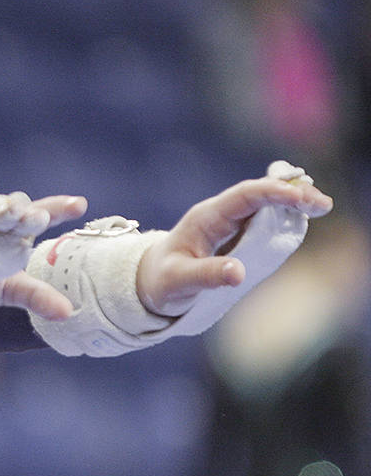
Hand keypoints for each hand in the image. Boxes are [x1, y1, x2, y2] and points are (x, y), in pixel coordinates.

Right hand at [0, 193, 87, 319]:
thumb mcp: (1, 289)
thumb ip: (33, 295)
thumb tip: (68, 313)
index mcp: (2, 236)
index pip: (31, 220)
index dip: (54, 209)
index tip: (79, 204)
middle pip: (4, 215)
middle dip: (22, 212)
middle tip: (39, 215)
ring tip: (11, 212)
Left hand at [136, 171, 332, 316]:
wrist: (152, 282)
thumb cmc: (163, 280)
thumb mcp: (179, 281)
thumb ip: (207, 276)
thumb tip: (239, 273)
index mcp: (206, 218)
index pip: (243, 197)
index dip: (273, 193)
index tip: (300, 198)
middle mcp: (220, 215)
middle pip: (260, 195)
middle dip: (292, 194)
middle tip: (323, 203)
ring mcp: (231, 224)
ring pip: (266, 205)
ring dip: (293, 203)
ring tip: (321, 206)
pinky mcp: (238, 236)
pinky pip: (265, 221)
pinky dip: (286, 217)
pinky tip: (304, 218)